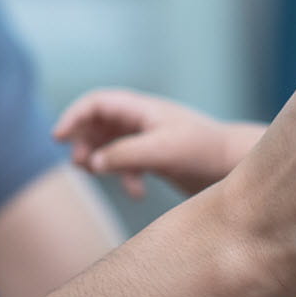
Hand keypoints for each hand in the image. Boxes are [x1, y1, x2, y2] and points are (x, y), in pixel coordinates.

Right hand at [53, 88, 264, 197]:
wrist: (237, 167)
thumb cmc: (204, 152)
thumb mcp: (163, 151)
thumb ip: (125, 154)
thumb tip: (93, 162)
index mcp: (143, 109)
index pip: (98, 103)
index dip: (74, 116)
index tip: (58, 137)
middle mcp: (145, 120)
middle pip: (99, 122)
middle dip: (83, 140)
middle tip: (80, 164)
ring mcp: (152, 139)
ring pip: (111, 143)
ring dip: (99, 157)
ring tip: (95, 172)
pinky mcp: (161, 158)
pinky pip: (129, 162)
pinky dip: (124, 176)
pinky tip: (138, 193)